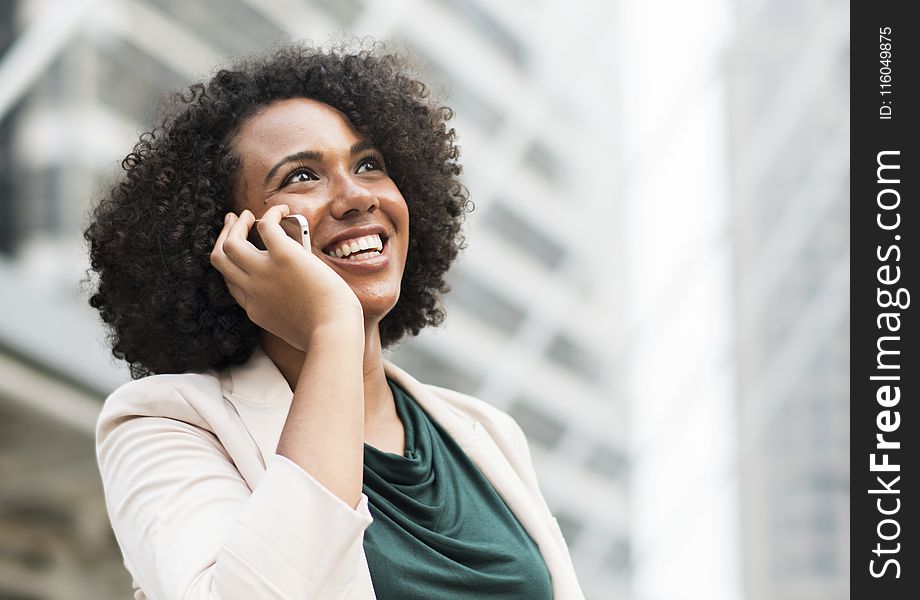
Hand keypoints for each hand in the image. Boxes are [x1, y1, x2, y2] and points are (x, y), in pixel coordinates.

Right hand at [210, 205, 363, 349]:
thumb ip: (284, 312)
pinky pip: (267, 226)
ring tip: (248, 215)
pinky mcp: (284, 257)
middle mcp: (252, 290)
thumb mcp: (292, 328)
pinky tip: (282, 209)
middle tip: (233, 223)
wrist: (334, 332)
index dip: (233, 265)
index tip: (242, 253)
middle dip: (223, 237)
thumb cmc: (325, 333)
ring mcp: (264, 273)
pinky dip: (272, 214)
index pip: (231, 282)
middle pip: (220, 259)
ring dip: (237, 224)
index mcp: (255, 308)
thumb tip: (296, 295)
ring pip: (231, 242)